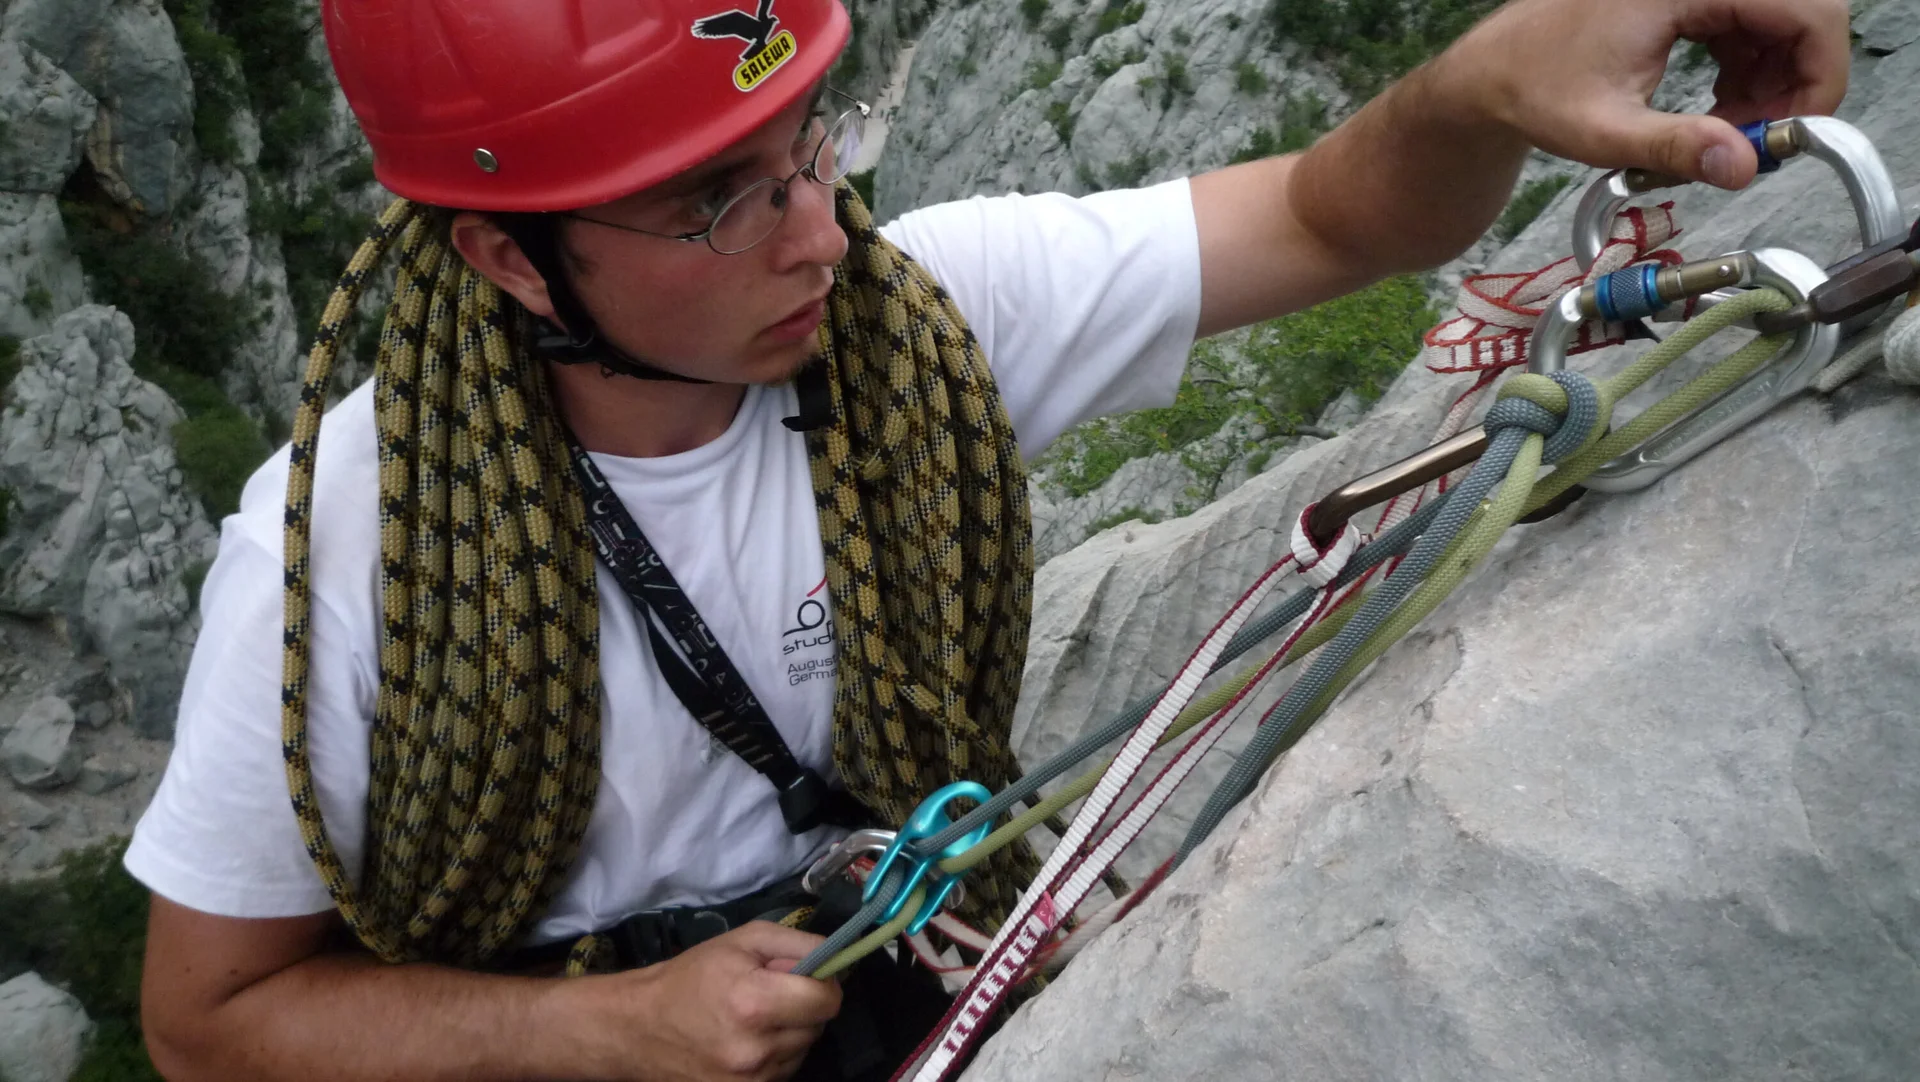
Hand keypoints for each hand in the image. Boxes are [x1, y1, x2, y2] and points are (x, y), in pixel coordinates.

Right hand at [566, 921, 842, 1081]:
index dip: (823, 983)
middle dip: (803, 1006)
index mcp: (754, 1003)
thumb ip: (797, 944)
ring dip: (789, 1033)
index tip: (805, 976)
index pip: (827, 1000)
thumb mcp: (744, 940)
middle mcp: (756, 1050)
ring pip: (803, 1050)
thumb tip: (835, 958)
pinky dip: (775, 1056)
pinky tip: (747, 1042)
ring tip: (754, 1019)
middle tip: (770, 994)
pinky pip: (784, 1071)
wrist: (639, 1027)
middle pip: (818, 1026)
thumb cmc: (692, 976)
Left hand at [1443, 0, 1850, 188]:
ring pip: (1778, 21)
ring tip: (1727, 133)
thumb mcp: (1604, 130)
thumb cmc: (1535, 90)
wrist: (1493, 72)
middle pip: (1800, 14)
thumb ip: (1676, 146)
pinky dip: (1748, 71)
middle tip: (1760, 139)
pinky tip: (1717, 112)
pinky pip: (1749, 24)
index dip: (1820, 74)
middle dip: (1795, 82)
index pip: (1805, 11)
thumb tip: (1745, 166)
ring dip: (1771, 81)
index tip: (1798, 131)